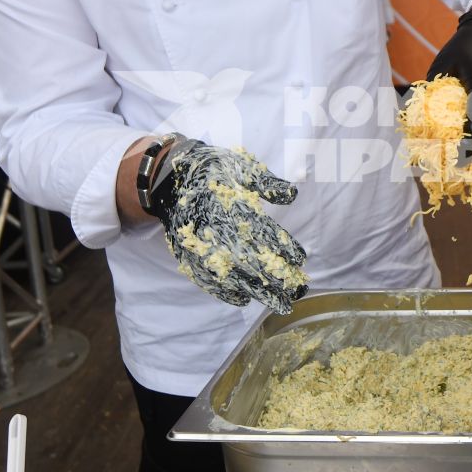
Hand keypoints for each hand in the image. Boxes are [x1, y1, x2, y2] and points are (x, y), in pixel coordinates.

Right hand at [143, 140, 307, 312]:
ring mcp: (200, 246)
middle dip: (278, 279)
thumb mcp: (242, 167)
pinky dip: (223, 292)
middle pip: (252, 261)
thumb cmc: (213, 170)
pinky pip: (205, 279)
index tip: (301, 261)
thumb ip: (268, 183)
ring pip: (233, 275)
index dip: (284, 248)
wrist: (170, 176)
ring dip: (258, 292)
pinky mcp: (187, 255)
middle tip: (298, 293)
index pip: (265, 233)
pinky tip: (242, 300)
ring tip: (280, 304)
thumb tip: (292, 194)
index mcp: (234, 206)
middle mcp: (218, 230)